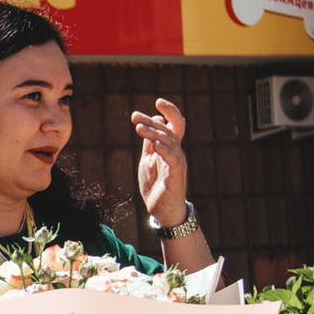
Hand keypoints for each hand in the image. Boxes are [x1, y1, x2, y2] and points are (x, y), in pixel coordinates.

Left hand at [134, 97, 189, 227]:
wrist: (162, 210)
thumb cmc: (156, 185)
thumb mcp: (148, 159)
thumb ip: (150, 142)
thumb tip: (151, 122)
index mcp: (170, 148)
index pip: (174, 125)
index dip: (168, 113)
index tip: (155, 103)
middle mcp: (176, 153)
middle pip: (169, 131)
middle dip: (152, 122)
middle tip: (135, 117)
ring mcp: (177, 163)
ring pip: (170, 142)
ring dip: (154, 133)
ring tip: (139, 128)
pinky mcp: (176, 175)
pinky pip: (173, 159)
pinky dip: (164, 150)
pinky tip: (155, 144)